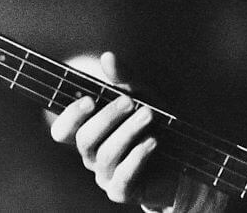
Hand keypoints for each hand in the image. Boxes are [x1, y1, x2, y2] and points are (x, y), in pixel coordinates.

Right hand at [48, 52, 178, 209]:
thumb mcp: (143, 96)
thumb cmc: (156, 123)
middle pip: (85, 139)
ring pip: (106, 155)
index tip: (90, 100)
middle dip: (108, 118)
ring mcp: (106, 175)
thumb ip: (124, 79)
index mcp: (90, 133)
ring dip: (129, 132)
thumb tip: (108, 56)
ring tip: (150, 115)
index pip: (63, 131)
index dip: (70, 117)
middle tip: (131, 102)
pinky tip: (152, 142)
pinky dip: (137, 159)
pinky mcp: (123, 190)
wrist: (184, 155)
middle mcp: (93, 155)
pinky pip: (122, 179)